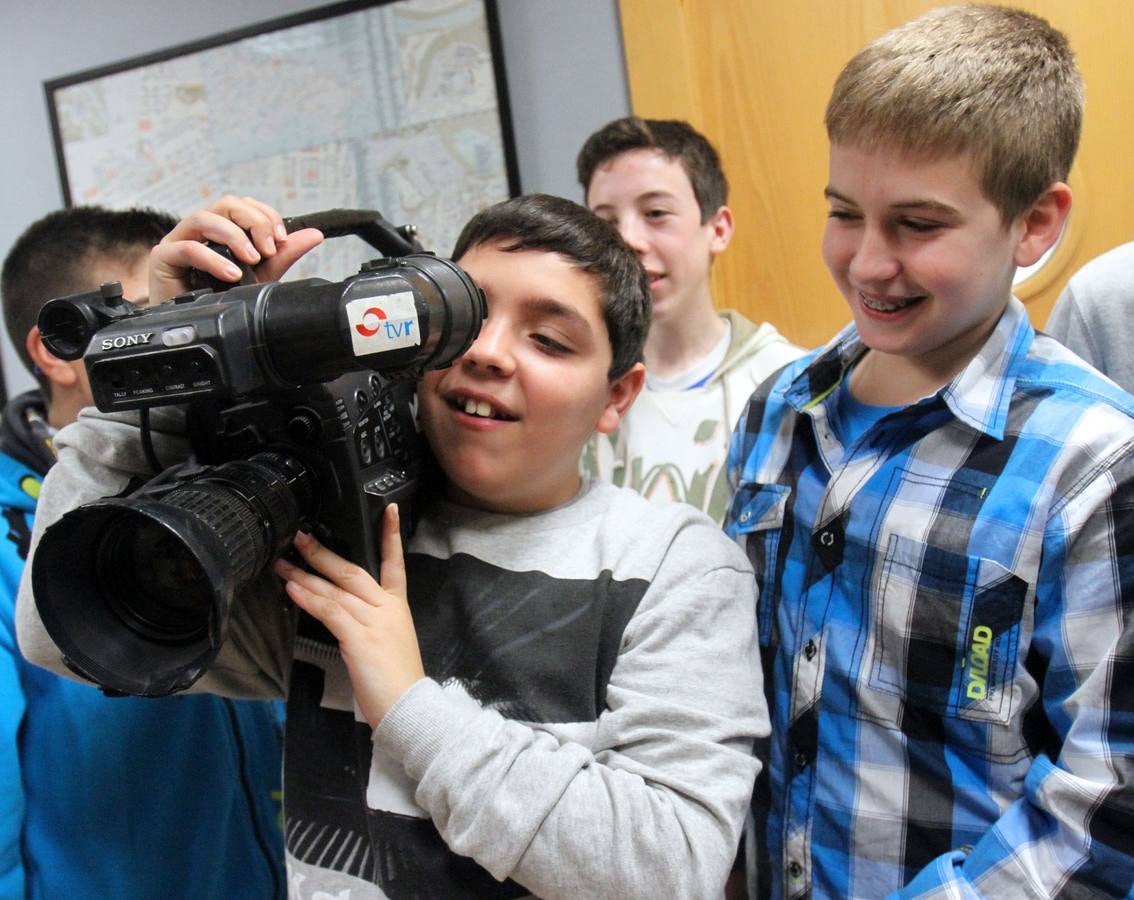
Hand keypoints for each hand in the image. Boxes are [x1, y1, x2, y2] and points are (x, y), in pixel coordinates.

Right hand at [148, 195, 323, 302]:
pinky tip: (230, 274)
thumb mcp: (260, 275)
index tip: (282, 238)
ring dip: (233, 236)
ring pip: (204, 218)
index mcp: (222, 229)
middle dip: (253, 222)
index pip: (245, 206)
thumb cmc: (219, 299)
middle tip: (269, 248)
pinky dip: (212, 259)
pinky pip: (187, 248)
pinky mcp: (164, 258)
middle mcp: (200, 230)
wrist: (191, 328)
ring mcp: (179, 240)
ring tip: (252, 259)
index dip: (266, 216)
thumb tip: (314, 234)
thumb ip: (284, 255)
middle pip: (226, 204)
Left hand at [273, 504, 424, 726]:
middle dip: (323, 552)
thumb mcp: (388, 642)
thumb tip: (339, 611)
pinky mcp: (359, 637)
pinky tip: (292, 590)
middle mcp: (386, 607)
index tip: (389, 510)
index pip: (396, 563)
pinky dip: (308, 598)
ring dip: (305, 575)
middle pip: (352, 571)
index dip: (392, 535)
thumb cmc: (397, 681)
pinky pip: (329, 611)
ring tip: (282, 564)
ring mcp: (373, 620)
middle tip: (300, 536)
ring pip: (335, 589)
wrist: (408, 706)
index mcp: (397, 607)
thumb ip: (368, 622)